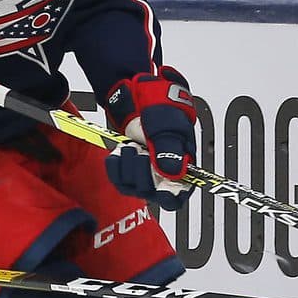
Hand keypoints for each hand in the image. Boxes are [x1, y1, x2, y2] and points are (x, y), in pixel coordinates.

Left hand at [103, 68, 197, 209]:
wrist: (140, 100)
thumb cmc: (162, 111)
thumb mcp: (168, 127)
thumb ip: (170, 150)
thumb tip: (173, 173)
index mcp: (182, 169)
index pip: (177, 197)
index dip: (169, 195)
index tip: (161, 187)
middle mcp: (163, 176)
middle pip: (150, 192)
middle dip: (142, 169)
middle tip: (143, 150)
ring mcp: (144, 176)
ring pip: (131, 186)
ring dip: (128, 163)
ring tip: (133, 145)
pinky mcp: (126, 172)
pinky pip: (116, 178)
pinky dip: (116, 163)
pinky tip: (121, 150)